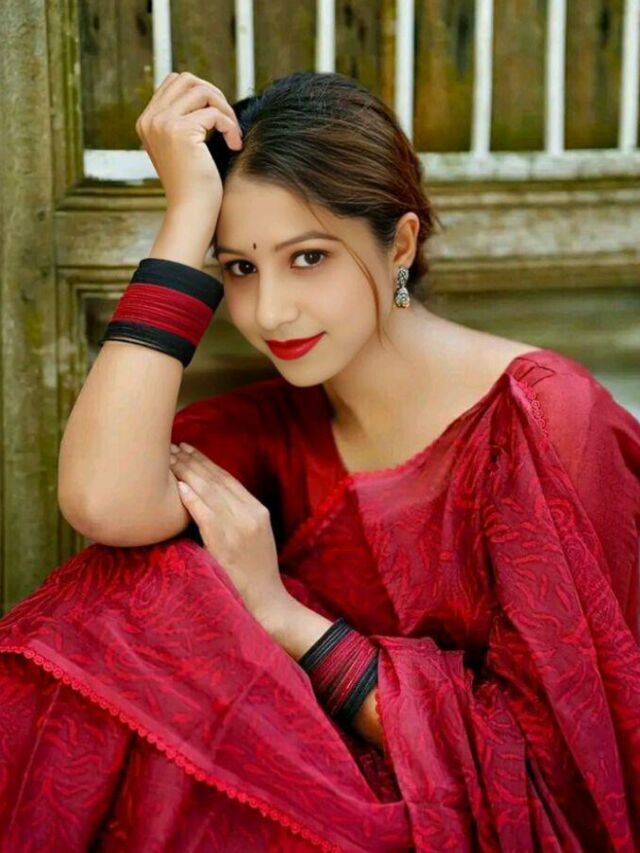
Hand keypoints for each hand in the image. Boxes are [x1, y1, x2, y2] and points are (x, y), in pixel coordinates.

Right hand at [135, 71, 242, 211]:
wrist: (191, 212)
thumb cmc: (194, 185)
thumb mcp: (182, 147)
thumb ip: (183, 120)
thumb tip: (205, 91)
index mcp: (147, 121)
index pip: (174, 83)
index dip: (202, 93)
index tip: (217, 118)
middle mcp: (151, 119)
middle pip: (187, 79)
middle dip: (214, 95)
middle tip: (227, 122)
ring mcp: (163, 123)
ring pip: (202, 91)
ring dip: (224, 109)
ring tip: (233, 133)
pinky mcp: (181, 131)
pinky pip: (215, 114)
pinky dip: (231, 128)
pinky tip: (235, 146)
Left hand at [169, 441, 288, 622]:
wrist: (267, 603)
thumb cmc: (254, 574)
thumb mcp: (254, 538)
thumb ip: (237, 517)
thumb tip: (209, 500)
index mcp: (258, 511)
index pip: (228, 479)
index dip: (206, 461)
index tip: (188, 449)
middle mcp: (251, 515)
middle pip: (217, 480)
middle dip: (193, 461)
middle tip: (172, 446)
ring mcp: (240, 529)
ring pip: (210, 493)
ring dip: (187, 473)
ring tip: (169, 459)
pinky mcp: (227, 544)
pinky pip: (207, 516)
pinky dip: (193, 500)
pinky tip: (179, 487)